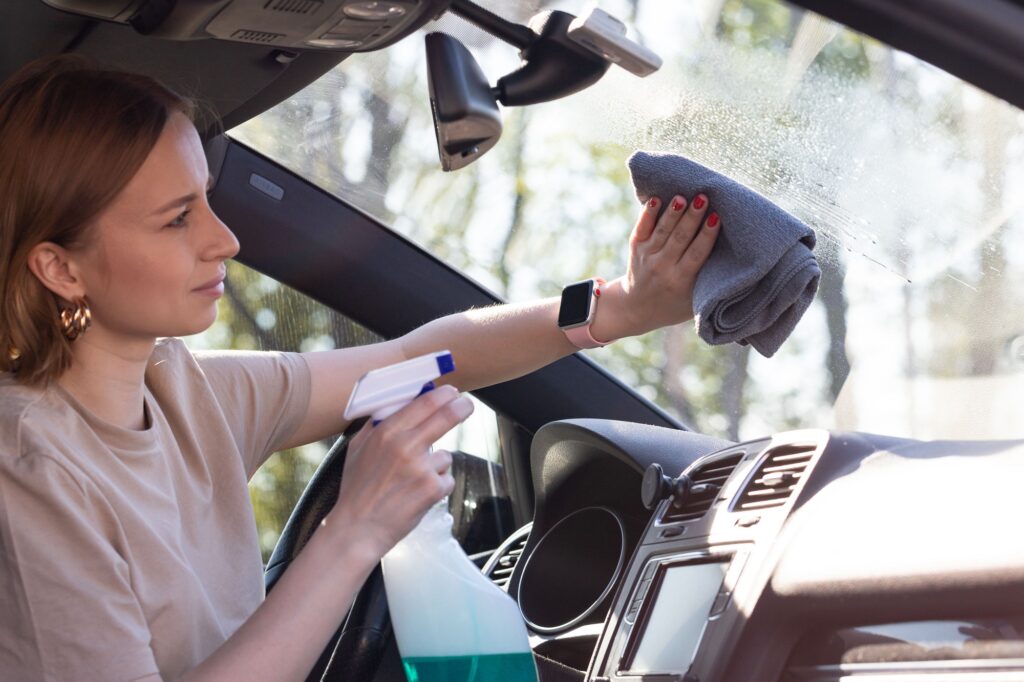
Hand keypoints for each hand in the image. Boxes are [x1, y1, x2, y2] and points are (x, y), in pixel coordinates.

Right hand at [326, 384, 473, 558]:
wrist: (357, 529)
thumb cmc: (357, 490)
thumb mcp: (357, 448)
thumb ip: (377, 424)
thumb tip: (398, 404)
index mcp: (387, 432)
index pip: (425, 403)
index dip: (444, 394)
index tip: (452, 393)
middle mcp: (406, 446)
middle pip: (447, 416)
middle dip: (461, 407)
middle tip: (466, 406)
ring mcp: (422, 468)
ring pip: (445, 456)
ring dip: (435, 465)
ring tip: (411, 481)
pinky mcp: (433, 489)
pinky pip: (446, 479)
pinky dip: (437, 486)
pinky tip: (417, 495)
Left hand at [618, 193, 720, 333]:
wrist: (637, 309)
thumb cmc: (675, 305)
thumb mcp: (695, 304)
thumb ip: (712, 287)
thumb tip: (742, 271)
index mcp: (681, 281)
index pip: (696, 254)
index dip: (706, 235)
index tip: (717, 217)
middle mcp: (663, 267)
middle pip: (680, 238)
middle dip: (692, 217)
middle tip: (703, 197)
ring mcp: (648, 256)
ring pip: (662, 231)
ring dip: (673, 213)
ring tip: (682, 196)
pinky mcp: (636, 248)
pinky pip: (642, 228)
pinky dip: (648, 214)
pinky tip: (655, 199)